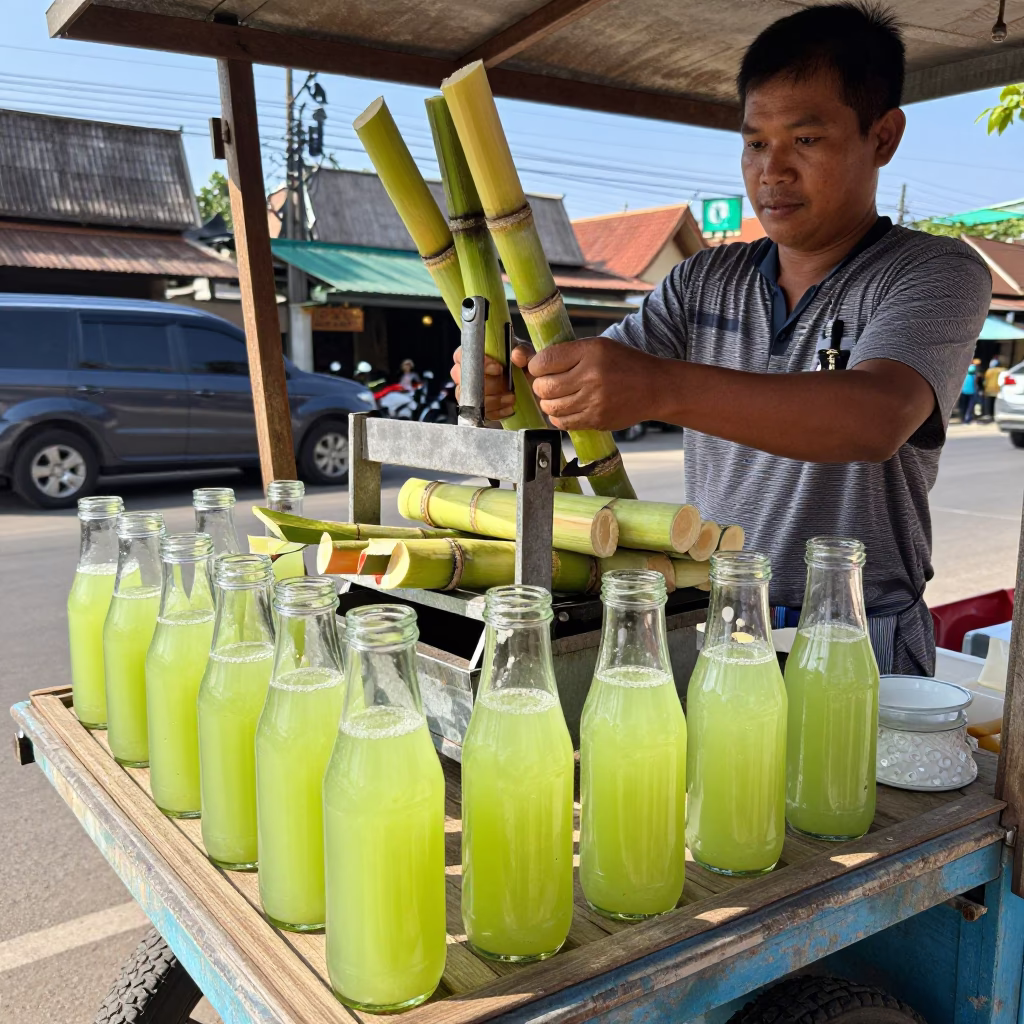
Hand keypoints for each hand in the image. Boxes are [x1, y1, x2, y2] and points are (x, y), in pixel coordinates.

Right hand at [451, 342, 534, 420]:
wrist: (532, 390)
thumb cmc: (524, 369)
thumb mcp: (528, 356)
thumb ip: (524, 353)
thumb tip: (516, 355)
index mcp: (476, 355)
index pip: (461, 356)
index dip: (478, 363)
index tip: (499, 369)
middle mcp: (468, 373)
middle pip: (463, 379)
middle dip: (487, 385)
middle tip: (507, 385)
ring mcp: (470, 392)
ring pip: (470, 398)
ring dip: (493, 400)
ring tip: (511, 398)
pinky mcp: (477, 409)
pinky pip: (479, 413)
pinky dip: (496, 412)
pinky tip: (509, 408)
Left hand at [528, 337, 663, 430]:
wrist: (655, 387)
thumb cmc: (622, 364)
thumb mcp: (597, 347)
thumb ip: (564, 353)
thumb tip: (522, 359)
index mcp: (590, 351)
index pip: (544, 361)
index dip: (535, 366)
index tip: (541, 367)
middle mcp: (592, 376)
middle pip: (544, 387)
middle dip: (540, 386)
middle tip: (549, 383)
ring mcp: (594, 401)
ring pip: (550, 407)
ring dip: (548, 402)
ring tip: (558, 396)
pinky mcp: (596, 420)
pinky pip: (563, 422)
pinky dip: (558, 416)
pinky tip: (567, 408)